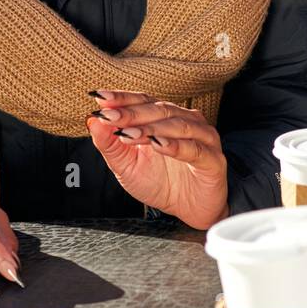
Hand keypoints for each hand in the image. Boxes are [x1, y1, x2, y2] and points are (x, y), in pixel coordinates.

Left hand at [86, 90, 229, 229]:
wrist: (189, 209)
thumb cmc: (161, 183)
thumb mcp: (126, 166)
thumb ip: (110, 144)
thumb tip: (93, 121)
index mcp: (163, 118)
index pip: (142, 101)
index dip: (122, 98)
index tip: (99, 98)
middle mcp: (185, 121)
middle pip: (158, 109)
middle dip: (131, 113)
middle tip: (109, 116)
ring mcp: (202, 138)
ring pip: (177, 125)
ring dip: (151, 128)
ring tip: (128, 133)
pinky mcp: (213, 159)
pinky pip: (195, 149)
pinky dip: (176, 146)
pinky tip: (159, 144)